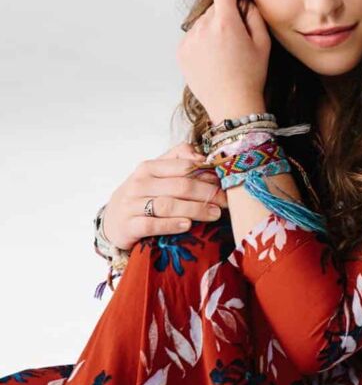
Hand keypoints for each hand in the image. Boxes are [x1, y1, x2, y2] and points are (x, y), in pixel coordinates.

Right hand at [102, 141, 227, 250]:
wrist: (112, 221)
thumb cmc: (142, 195)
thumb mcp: (156, 175)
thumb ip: (178, 160)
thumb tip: (204, 158)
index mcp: (149, 167)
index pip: (184, 166)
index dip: (207, 174)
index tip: (224, 182)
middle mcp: (139, 183)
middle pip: (180, 186)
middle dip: (207, 193)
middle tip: (226, 202)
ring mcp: (131, 204)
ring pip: (169, 204)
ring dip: (196, 209)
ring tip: (215, 214)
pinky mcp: (128, 226)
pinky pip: (152, 224)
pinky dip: (171, 225)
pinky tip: (188, 225)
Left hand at [176, 0, 270, 123]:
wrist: (231, 105)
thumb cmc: (251, 76)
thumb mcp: (263, 43)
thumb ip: (254, 15)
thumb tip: (244, 1)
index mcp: (226, 23)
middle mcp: (203, 28)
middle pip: (213, 7)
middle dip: (225, 13)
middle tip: (237, 34)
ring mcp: (189, 40)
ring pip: (202, 21)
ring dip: (213, 27)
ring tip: (225, 50)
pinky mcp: (182, 52)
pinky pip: (193, 36)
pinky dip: (202, 41)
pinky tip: (214, 58)